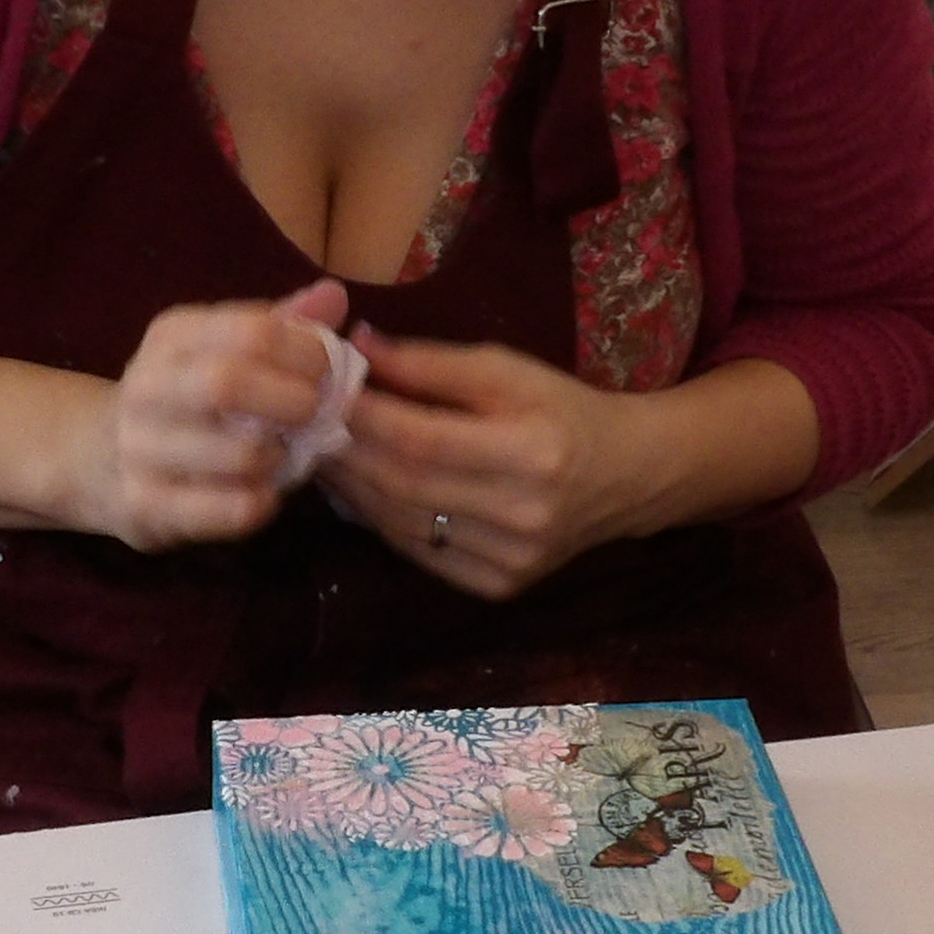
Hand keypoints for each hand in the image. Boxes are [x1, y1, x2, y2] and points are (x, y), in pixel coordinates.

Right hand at [76, 282, 348, 550]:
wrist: (96, 458)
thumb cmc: (183, 398)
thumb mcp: (221, 349)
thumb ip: (280, 325)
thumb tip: (333, 296)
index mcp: (171, 337)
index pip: (254, 331)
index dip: (308, 353)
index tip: (326, 372)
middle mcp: (146, 387)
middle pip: (230, 384)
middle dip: (293, 401)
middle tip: (315, 415)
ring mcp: (139, 449)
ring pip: (238, 454)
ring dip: (281, 458)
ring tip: (285, 456)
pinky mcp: (145, 506)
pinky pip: (229, 509)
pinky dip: (262, 502)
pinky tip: (264, 494)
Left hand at [317, 333, 657, 599]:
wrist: (628, 475)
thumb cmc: (563, 409)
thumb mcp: (508, 370)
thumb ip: (432, 363)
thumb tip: (358, 346)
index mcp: (534, 452)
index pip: (422, 439)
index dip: (364, 417)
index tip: (320, 392)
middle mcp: (525, 514)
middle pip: (405, 486)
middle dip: (347, 453)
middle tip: (306, 426)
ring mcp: (513, 560)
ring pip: (404, 526)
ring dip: (354, 490)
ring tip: (325, 455)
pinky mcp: (502, 587)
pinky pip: (421, 555)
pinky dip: (382, 522)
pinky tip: (363, 493)